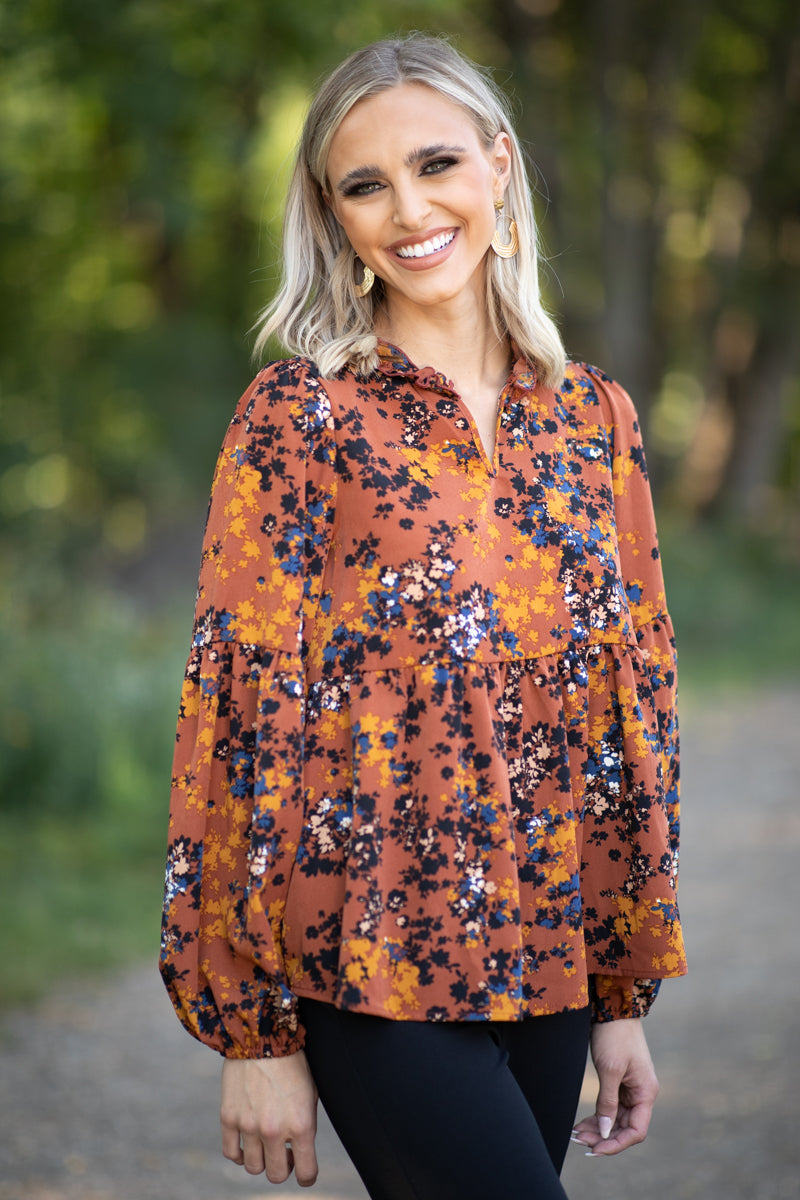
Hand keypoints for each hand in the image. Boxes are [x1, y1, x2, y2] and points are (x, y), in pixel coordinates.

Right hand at [220, 1050, 318, 1185]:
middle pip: (276, 1174)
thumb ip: (305, 1126)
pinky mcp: (228, 1117)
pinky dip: (239, 1153)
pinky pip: (231, 1153)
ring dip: (261, 1160)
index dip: (306, 1176)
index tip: (304, 1172)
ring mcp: (248, 1126)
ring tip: (266, 1144)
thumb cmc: (292, 1063)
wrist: (262, 1035)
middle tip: (285, 1154)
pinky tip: (247, 1141)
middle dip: (283, 1168)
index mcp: (301, 1124)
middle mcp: (274, 1130)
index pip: (305, 1173)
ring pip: (253, 1167)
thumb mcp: (310, 1094)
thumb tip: (299, 1150)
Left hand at [572, 1018, 658, 1155]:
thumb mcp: (610, 1070)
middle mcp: (641, 1094)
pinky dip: (597, 1116)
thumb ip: (607, 1102)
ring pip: (615, 1119)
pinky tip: (582, 1123)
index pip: (636, 1131)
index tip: (595, 1149)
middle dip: (603, 1137)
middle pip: (624, 1127)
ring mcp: (631, 1088)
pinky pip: (610, 1107)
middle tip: (578, 1140)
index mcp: (646, 1092)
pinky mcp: (620, 1082)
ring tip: (576, 1134)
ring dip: (598, 1128)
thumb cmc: (615, 1036)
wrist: (613, 1008)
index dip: (616, 1144)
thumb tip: (604, 1132)